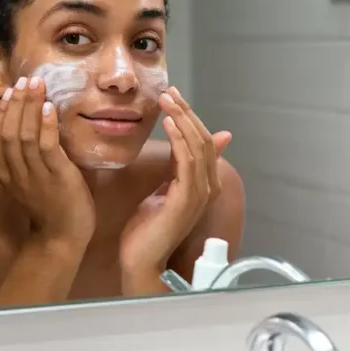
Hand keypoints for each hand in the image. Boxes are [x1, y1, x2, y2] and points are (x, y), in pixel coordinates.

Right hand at [0, 77, 94, 243]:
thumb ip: (28, 160)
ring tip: (37, 86)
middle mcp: (16, 173)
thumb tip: (35, 131)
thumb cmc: (51, 209)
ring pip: (25, 135)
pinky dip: (46, 125)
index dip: (2, 113)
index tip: (10, 93)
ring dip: (30, 107)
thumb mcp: (31, 182)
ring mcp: (35, 176)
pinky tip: (49, 108)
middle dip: (17, 103)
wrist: (62, 239)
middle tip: (26, 80)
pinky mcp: (56, 177)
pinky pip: (47, 147)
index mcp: (6, 174)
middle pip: (8, 131)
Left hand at [119, 87, 230, 291]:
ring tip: (167, 100)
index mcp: (205, 183)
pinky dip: (179, 139)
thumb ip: (179, 163)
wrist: (141, 259)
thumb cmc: (149, 227)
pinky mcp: (185, 200)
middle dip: (186, 112)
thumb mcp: (166, 187)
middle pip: (204, 139)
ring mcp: (199, 194)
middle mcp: (208, 187)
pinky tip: (167, 123)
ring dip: (182, 119)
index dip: (190, 115)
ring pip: (198, 146)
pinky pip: (186, 162)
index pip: (203, 141)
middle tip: (169, 91)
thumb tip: (188, 142)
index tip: (172, 95)